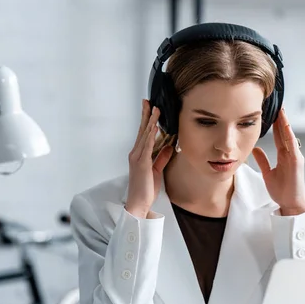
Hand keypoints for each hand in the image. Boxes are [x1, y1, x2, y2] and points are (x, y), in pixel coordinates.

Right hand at [125, 100, 173, 218]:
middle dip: (145, 115)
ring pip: (144, 135)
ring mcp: (137, 158)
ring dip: (150, 121)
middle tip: (148, 101)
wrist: (138, 203)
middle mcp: (135, 153)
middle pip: (141, 130)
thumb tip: (168, 146)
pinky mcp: (141, 164)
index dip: (146, 120)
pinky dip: (150, 135)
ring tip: (155, 109)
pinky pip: (146, 146)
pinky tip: (154, 127)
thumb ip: (161, 157)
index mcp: (139, 154)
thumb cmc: (146, 188)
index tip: (149, 108)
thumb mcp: (157, 170)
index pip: (142, 133)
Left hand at [252, 108, 304, 215]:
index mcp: (284, 156)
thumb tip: (255, 149)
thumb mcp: (268, 173)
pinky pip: (292, 146)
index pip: (279, 136)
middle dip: (280, 119)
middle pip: (284, 133)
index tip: (270, 112)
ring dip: (285, 123)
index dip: (275, 124)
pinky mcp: (297, 162)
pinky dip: (289, 135)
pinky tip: (285, 126)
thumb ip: (263, 160)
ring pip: (289, 136)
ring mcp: (295, 157)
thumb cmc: (282, 190)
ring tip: (281, 110)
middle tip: (276, 104)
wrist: (291, 204)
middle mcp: (290, 154)